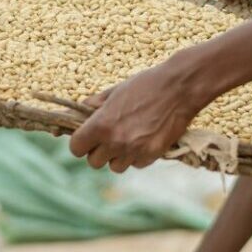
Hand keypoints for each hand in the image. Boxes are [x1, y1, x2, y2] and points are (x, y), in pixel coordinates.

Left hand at [69, 62, 207, 172]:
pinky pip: (136, 164)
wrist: (179, 88)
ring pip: (115, 167)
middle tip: (108, 138)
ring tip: (127, 138)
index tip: (86, 138)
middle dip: (98, 151)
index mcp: (101, 125)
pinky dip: (137, 156)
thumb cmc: (145, 85)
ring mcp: (134, 151)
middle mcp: (115, 142)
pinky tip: (143, 139)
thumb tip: (72, 113)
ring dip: (117, 156)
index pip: (76, 148)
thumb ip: (93, 106)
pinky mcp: (152, 156)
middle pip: (94, 162)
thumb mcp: (114, 91)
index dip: (80, 143)